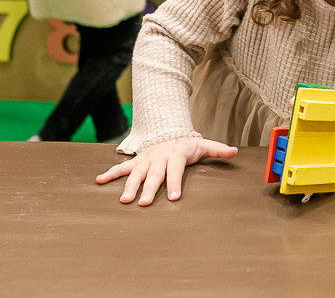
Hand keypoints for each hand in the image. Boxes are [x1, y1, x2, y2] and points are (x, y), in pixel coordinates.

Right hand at [96, 136, 237, 205]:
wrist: (167, 131)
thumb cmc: (186, 144)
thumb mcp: (203, 145)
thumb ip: (217, 149)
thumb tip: (235, 152)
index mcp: (175, 155)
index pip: (175, 171)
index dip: (175, 184)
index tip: (174, 198)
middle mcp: (158, 157)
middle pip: (154, 175)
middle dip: (149, 189)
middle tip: (145, 203)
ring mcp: (145, 159)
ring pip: (136, 173)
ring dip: (129, 185)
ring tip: (124, 200)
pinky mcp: (136, 160)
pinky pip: (121, 166)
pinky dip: (110, 173)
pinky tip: (98, 181)